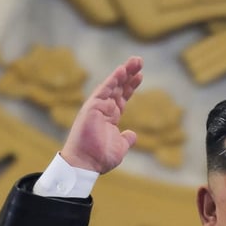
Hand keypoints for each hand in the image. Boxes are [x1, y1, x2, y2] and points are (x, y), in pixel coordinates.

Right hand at [60, 56, 142, 172]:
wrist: (86, 164)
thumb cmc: (99, 158)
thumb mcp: (119, 147)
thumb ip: (126, 139)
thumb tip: (132, 134)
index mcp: (110, 117)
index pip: (121, 98)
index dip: (130, 87)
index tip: (140, 76)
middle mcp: (103, 110)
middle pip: (118, 88)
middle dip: (129, 74)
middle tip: (139, 61)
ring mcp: (97, 107)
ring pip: (112, 86)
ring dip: (123, 72)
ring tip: (135, 61)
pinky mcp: (91, 107)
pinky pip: (104, 90)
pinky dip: (113, 80)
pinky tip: (122, 70)